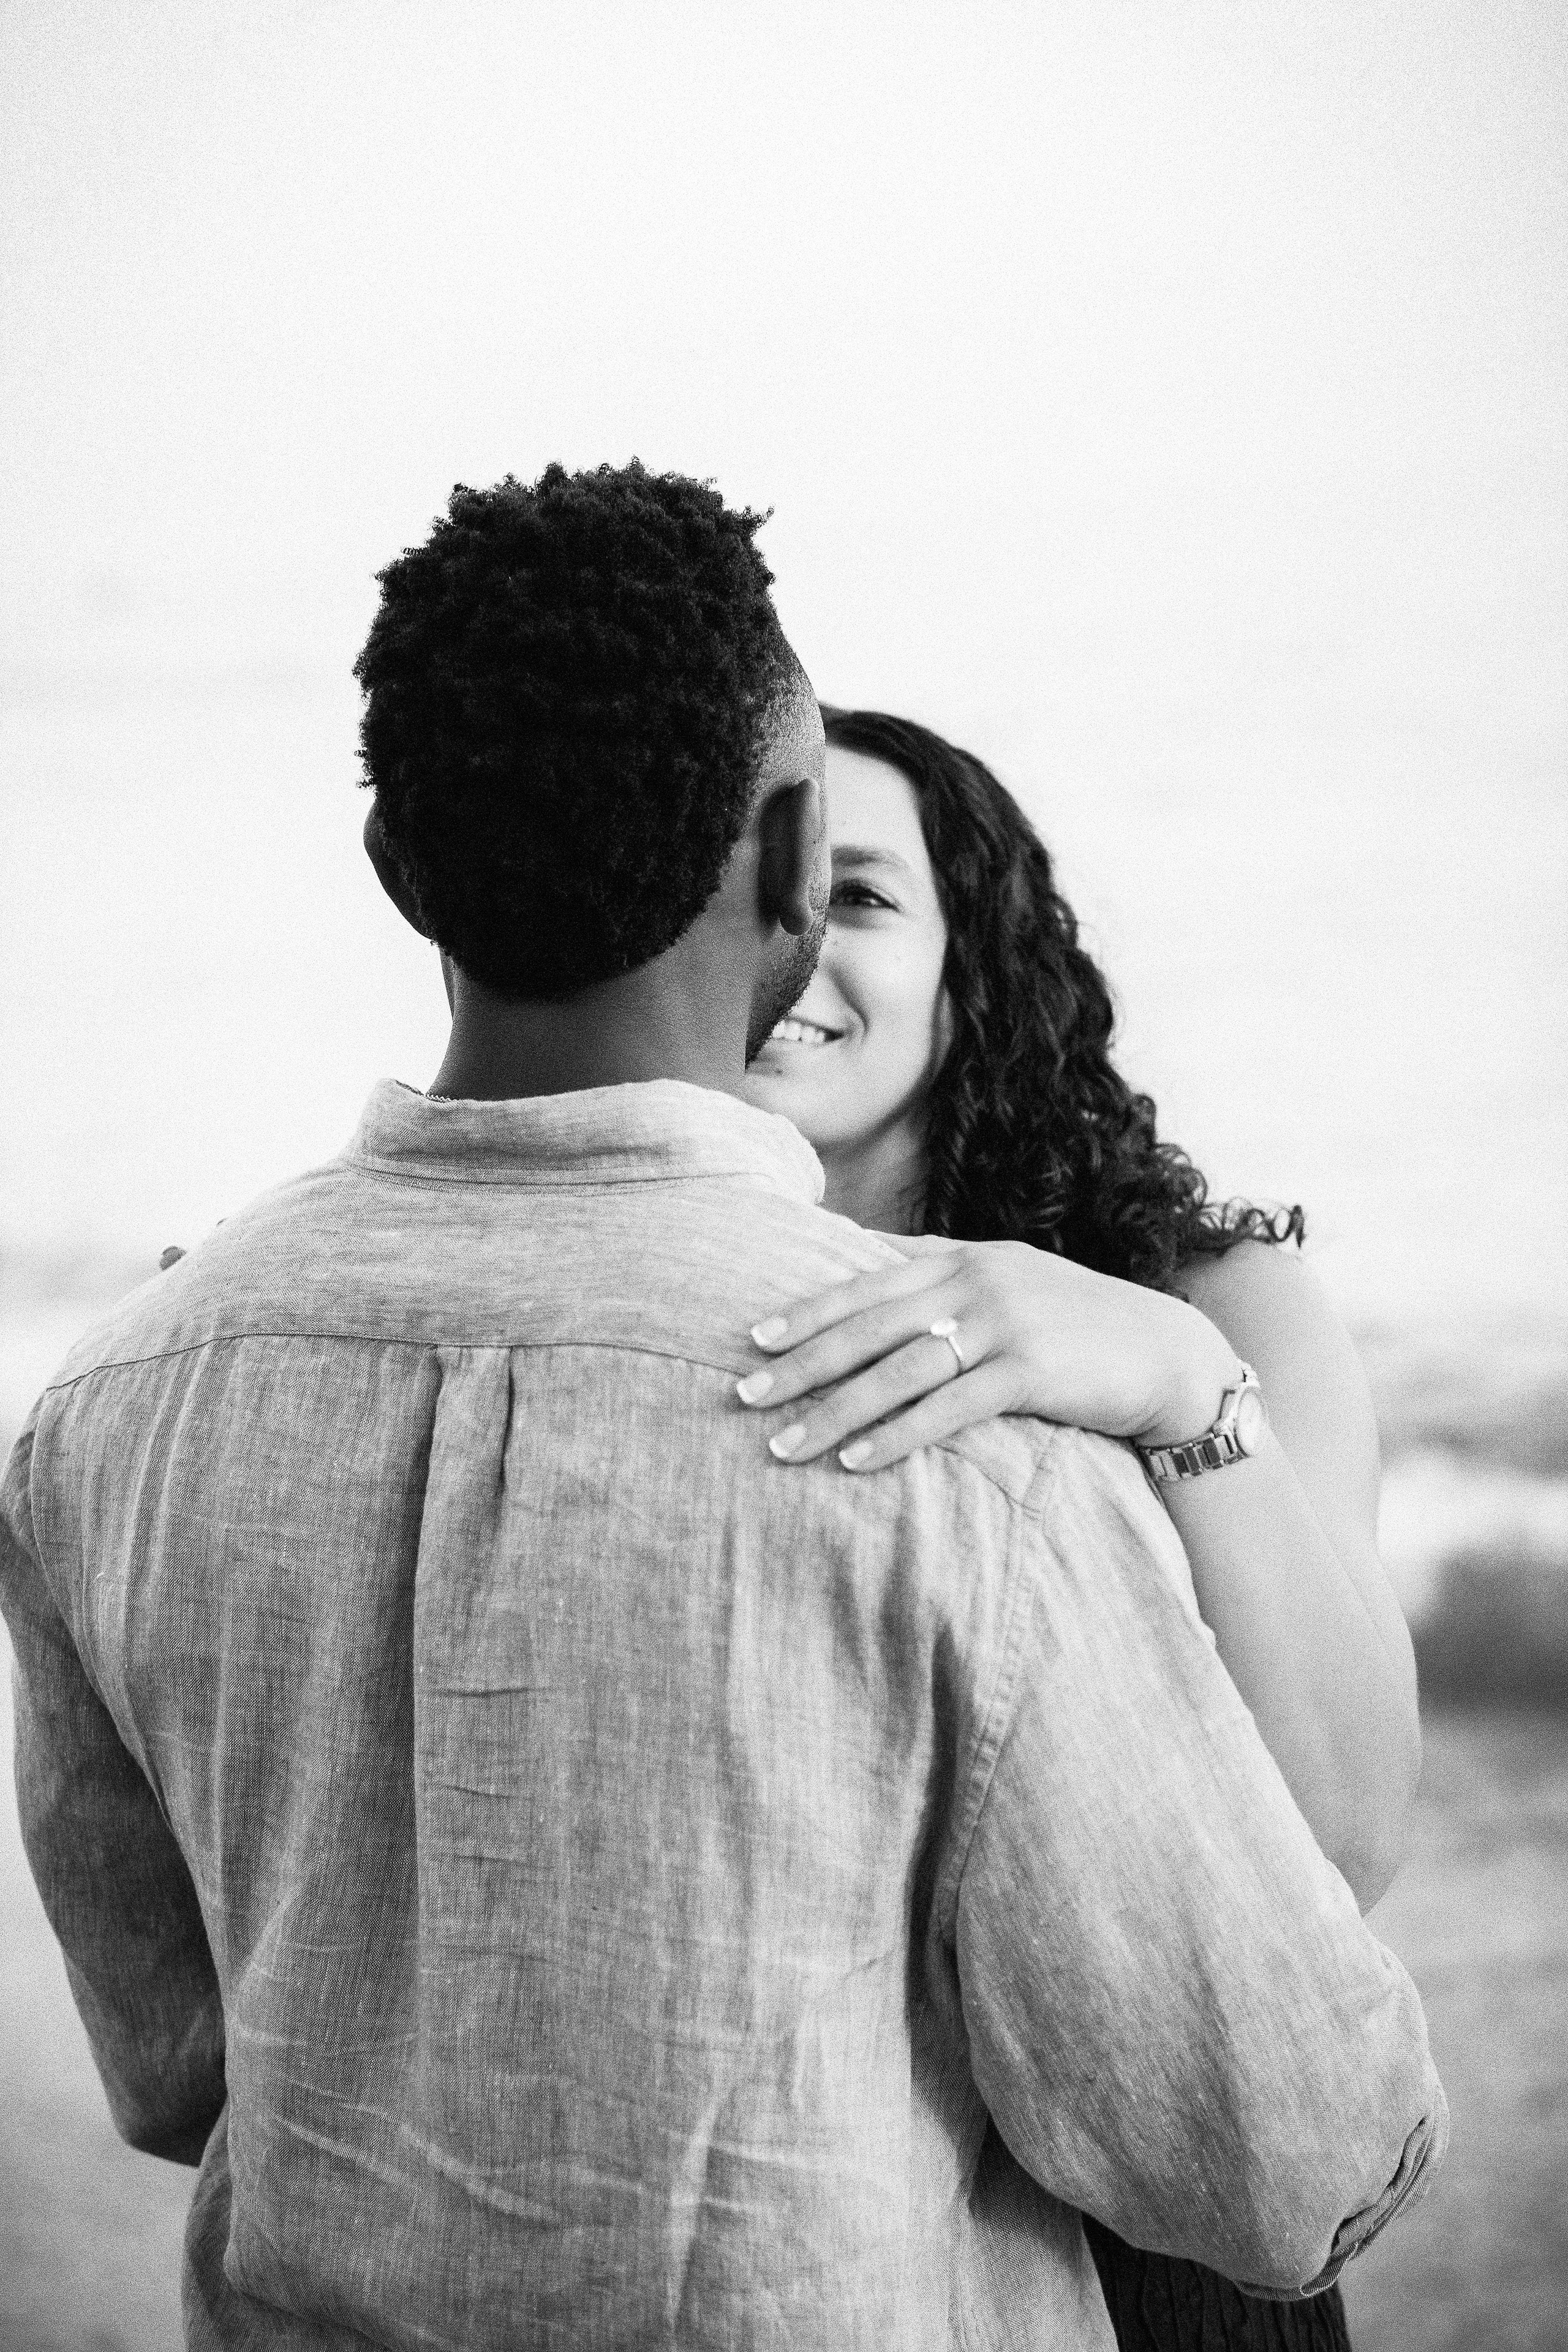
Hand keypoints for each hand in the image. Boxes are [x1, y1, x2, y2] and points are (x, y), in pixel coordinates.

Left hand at [737, 1235, 1240, 1471]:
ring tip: (784, 1445)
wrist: (1167, 1353)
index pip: (866, 1281)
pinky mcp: (1030, 1372)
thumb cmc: (1076, 1322)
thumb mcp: (1007, 1279)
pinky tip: (854, 1461)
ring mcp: (1003, 1324)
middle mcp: (976, 1282)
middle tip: (745, 1395)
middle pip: (869, 1325)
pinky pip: (947, 1409)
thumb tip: (866, 1260)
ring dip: (834, 1410)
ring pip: (897, 1370)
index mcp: (963, 1256)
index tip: (754, 1338)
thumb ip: (941, 1271)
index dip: (808, 1310)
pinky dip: (896, 1436)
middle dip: (802, 1363)